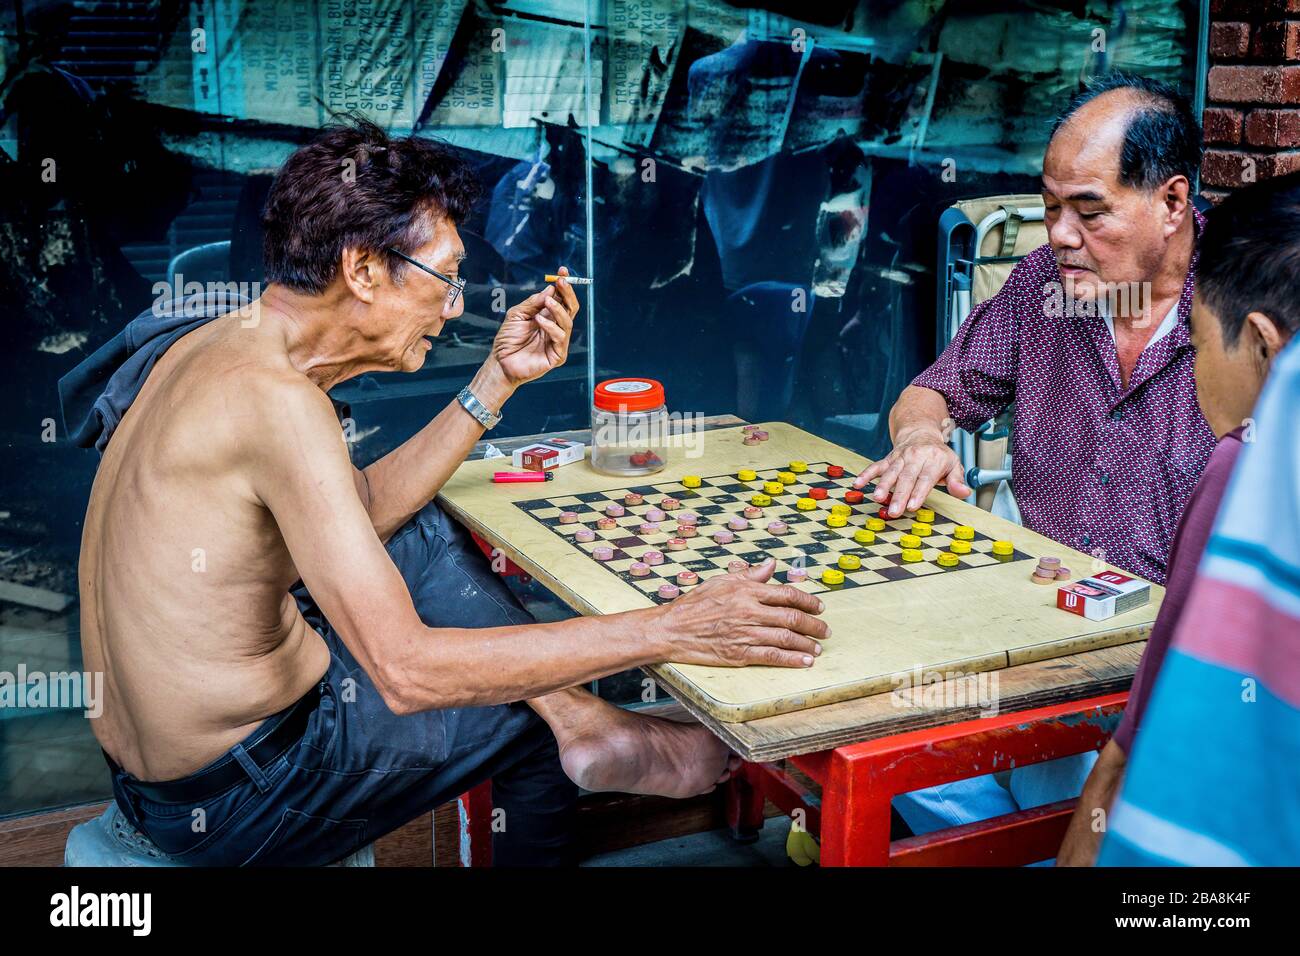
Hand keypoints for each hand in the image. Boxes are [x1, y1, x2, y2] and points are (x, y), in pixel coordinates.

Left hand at [492, 266, 579, 385]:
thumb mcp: (517, 314)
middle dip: (567, 293)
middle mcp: (556, 327)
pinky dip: (551, 327)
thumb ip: (533, 302)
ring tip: (548, 302)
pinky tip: (539, 321)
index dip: (563, 285)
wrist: (500, 362)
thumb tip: (550, 289)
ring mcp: (558, 341)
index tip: (562, 271)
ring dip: (558, 309)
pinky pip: (560, 337)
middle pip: (570, 308)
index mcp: (548, 316)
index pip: (561, 299)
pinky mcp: (557, 355)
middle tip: (562, 281)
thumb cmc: (508, 339)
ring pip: (568, 322)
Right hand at [656, 559, 828, 667]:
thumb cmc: (694, 604)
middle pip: (791, 618)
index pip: (786, 594)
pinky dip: (792, 659)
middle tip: (825, 631)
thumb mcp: (721, 581)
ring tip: (818, 648)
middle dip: (814, 625)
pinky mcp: (739, 654)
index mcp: (746, 591)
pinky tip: (804, 661)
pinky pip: (772, 657)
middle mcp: (748, 611)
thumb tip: (771, 565)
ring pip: (785, 639)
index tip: (819, 607)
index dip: (807, 601)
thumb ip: (750, 575)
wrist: (670, 630)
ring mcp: (744, 634)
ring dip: (807, 644)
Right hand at [853, 425, 970, 517]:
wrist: (920, 432)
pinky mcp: (888, 458)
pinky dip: (866, 474)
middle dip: (899, 495)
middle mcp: (915, 457)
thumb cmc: (938, 454)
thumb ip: (957, 480)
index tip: (913, 506)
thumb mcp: (953, 464)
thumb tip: (964, 492)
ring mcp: (900, 457)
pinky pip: (876, 466)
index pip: (925, 479)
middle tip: (894, 511)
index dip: (918, 493)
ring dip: (882, 486)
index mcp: (933, 460)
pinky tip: (857, 483)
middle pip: (906, 478)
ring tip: (877, 498)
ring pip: (890, 472)